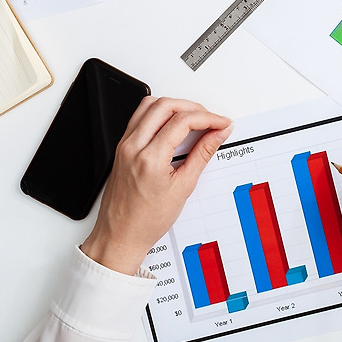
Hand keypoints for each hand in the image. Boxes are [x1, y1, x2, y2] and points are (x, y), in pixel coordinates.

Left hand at [81, 98, 231, 275]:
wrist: (120, 236)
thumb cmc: (146, 221)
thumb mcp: (183, 188)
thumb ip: (202, 155)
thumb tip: (217, 135)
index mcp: (149, 158)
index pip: (183, 121)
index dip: (208, 118)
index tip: (222, 124)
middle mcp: (132, 147)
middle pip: (165, 105)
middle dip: (193, 107)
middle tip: (211, 120)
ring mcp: (124, 146)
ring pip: (149, 105)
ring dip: (175, 107)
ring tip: (194, 120)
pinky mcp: (121, 148)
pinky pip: (140, 118)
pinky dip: (160, 115)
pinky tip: (173, 127)